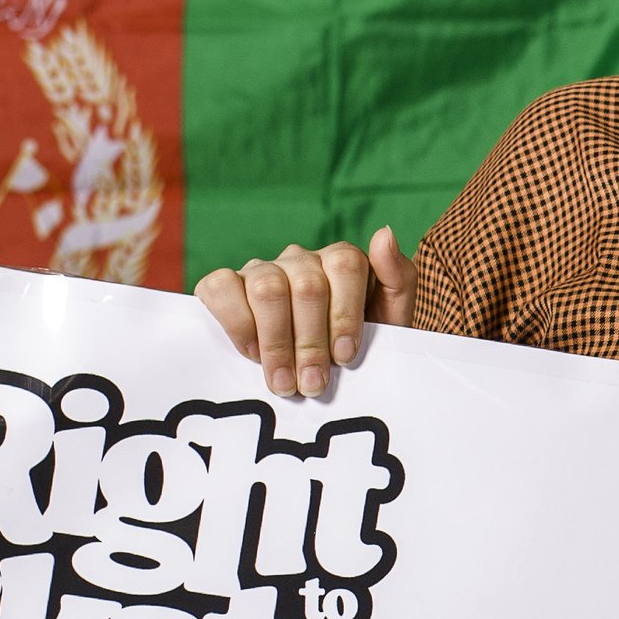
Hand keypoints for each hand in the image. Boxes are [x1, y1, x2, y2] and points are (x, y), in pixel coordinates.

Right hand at [193, 230, 415, 395]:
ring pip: (266, 288)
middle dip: (311, 343)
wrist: (318, 376)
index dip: (345, 313)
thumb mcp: (389, 322)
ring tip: (284, 383)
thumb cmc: (354, 349)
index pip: (345, 265)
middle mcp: (300, 260)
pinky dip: (236, 323)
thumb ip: (398, 279)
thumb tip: (384, 233)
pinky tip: (251, 355)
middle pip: (307, 285)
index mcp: (340, 261)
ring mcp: (261, 270)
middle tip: (313, 384)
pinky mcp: (225, 285)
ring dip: (276, 343)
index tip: (345, 357)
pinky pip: (220, 287)